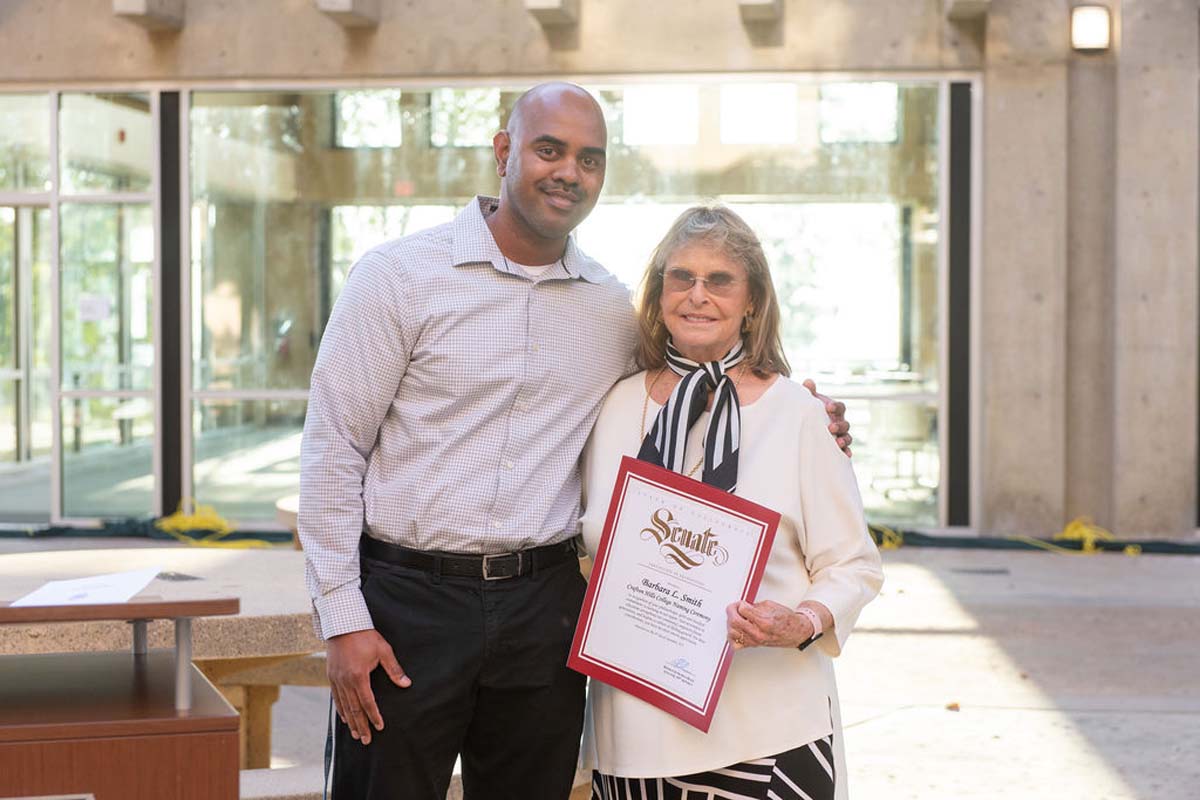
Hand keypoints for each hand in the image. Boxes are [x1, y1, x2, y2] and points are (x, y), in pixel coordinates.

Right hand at [326, 629, 410, 744]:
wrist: (342, 624)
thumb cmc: (365, 636)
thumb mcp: (383, 650)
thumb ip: (394, 669)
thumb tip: (406, 684)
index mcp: (359, 676)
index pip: (367, 702)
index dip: (374, 716)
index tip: (379, 727)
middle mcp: (345, 681)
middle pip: (354, 709)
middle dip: (361, 725)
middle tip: (366, 740)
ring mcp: (336, 679)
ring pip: (344, 706)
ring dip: (350, 721)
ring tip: (355, 734)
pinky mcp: (331, 676)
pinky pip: (336, 697)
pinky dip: (340, 709)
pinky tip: (344, 718)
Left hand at [726, 600, 811, 649]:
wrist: (795, 632)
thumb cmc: (787, 620)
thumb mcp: (771, 606)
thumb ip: (755, 606)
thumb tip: (742, 606)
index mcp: (764, 622)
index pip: (742, 610)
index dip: (740, 604)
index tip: (742, 603)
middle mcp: (758, 633)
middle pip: (734, 622)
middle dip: (732, 611)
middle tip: (736, 608)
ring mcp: (755, 641)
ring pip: (732, 633)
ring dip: (731, 622)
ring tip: (737, 617)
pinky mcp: (753, 645)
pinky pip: (736, 644)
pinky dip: (732, 636)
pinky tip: (737, 629)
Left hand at [802, 378, 851, 456]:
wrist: (806, 423)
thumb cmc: (810, 410)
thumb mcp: (809, 401)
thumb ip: (809, 392)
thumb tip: (808, 382)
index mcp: (835, 410)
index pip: (840, 407)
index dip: (836, 407)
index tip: (828, 407)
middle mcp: (840, 422)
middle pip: (845, 424)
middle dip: (840, 426)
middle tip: (831, 428)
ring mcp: (841, 435)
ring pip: (847, 437)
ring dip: (844, 440)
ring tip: (838, 443)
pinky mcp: (838, 446)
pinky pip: (845, 449)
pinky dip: (847, 452)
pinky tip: (846, 455)